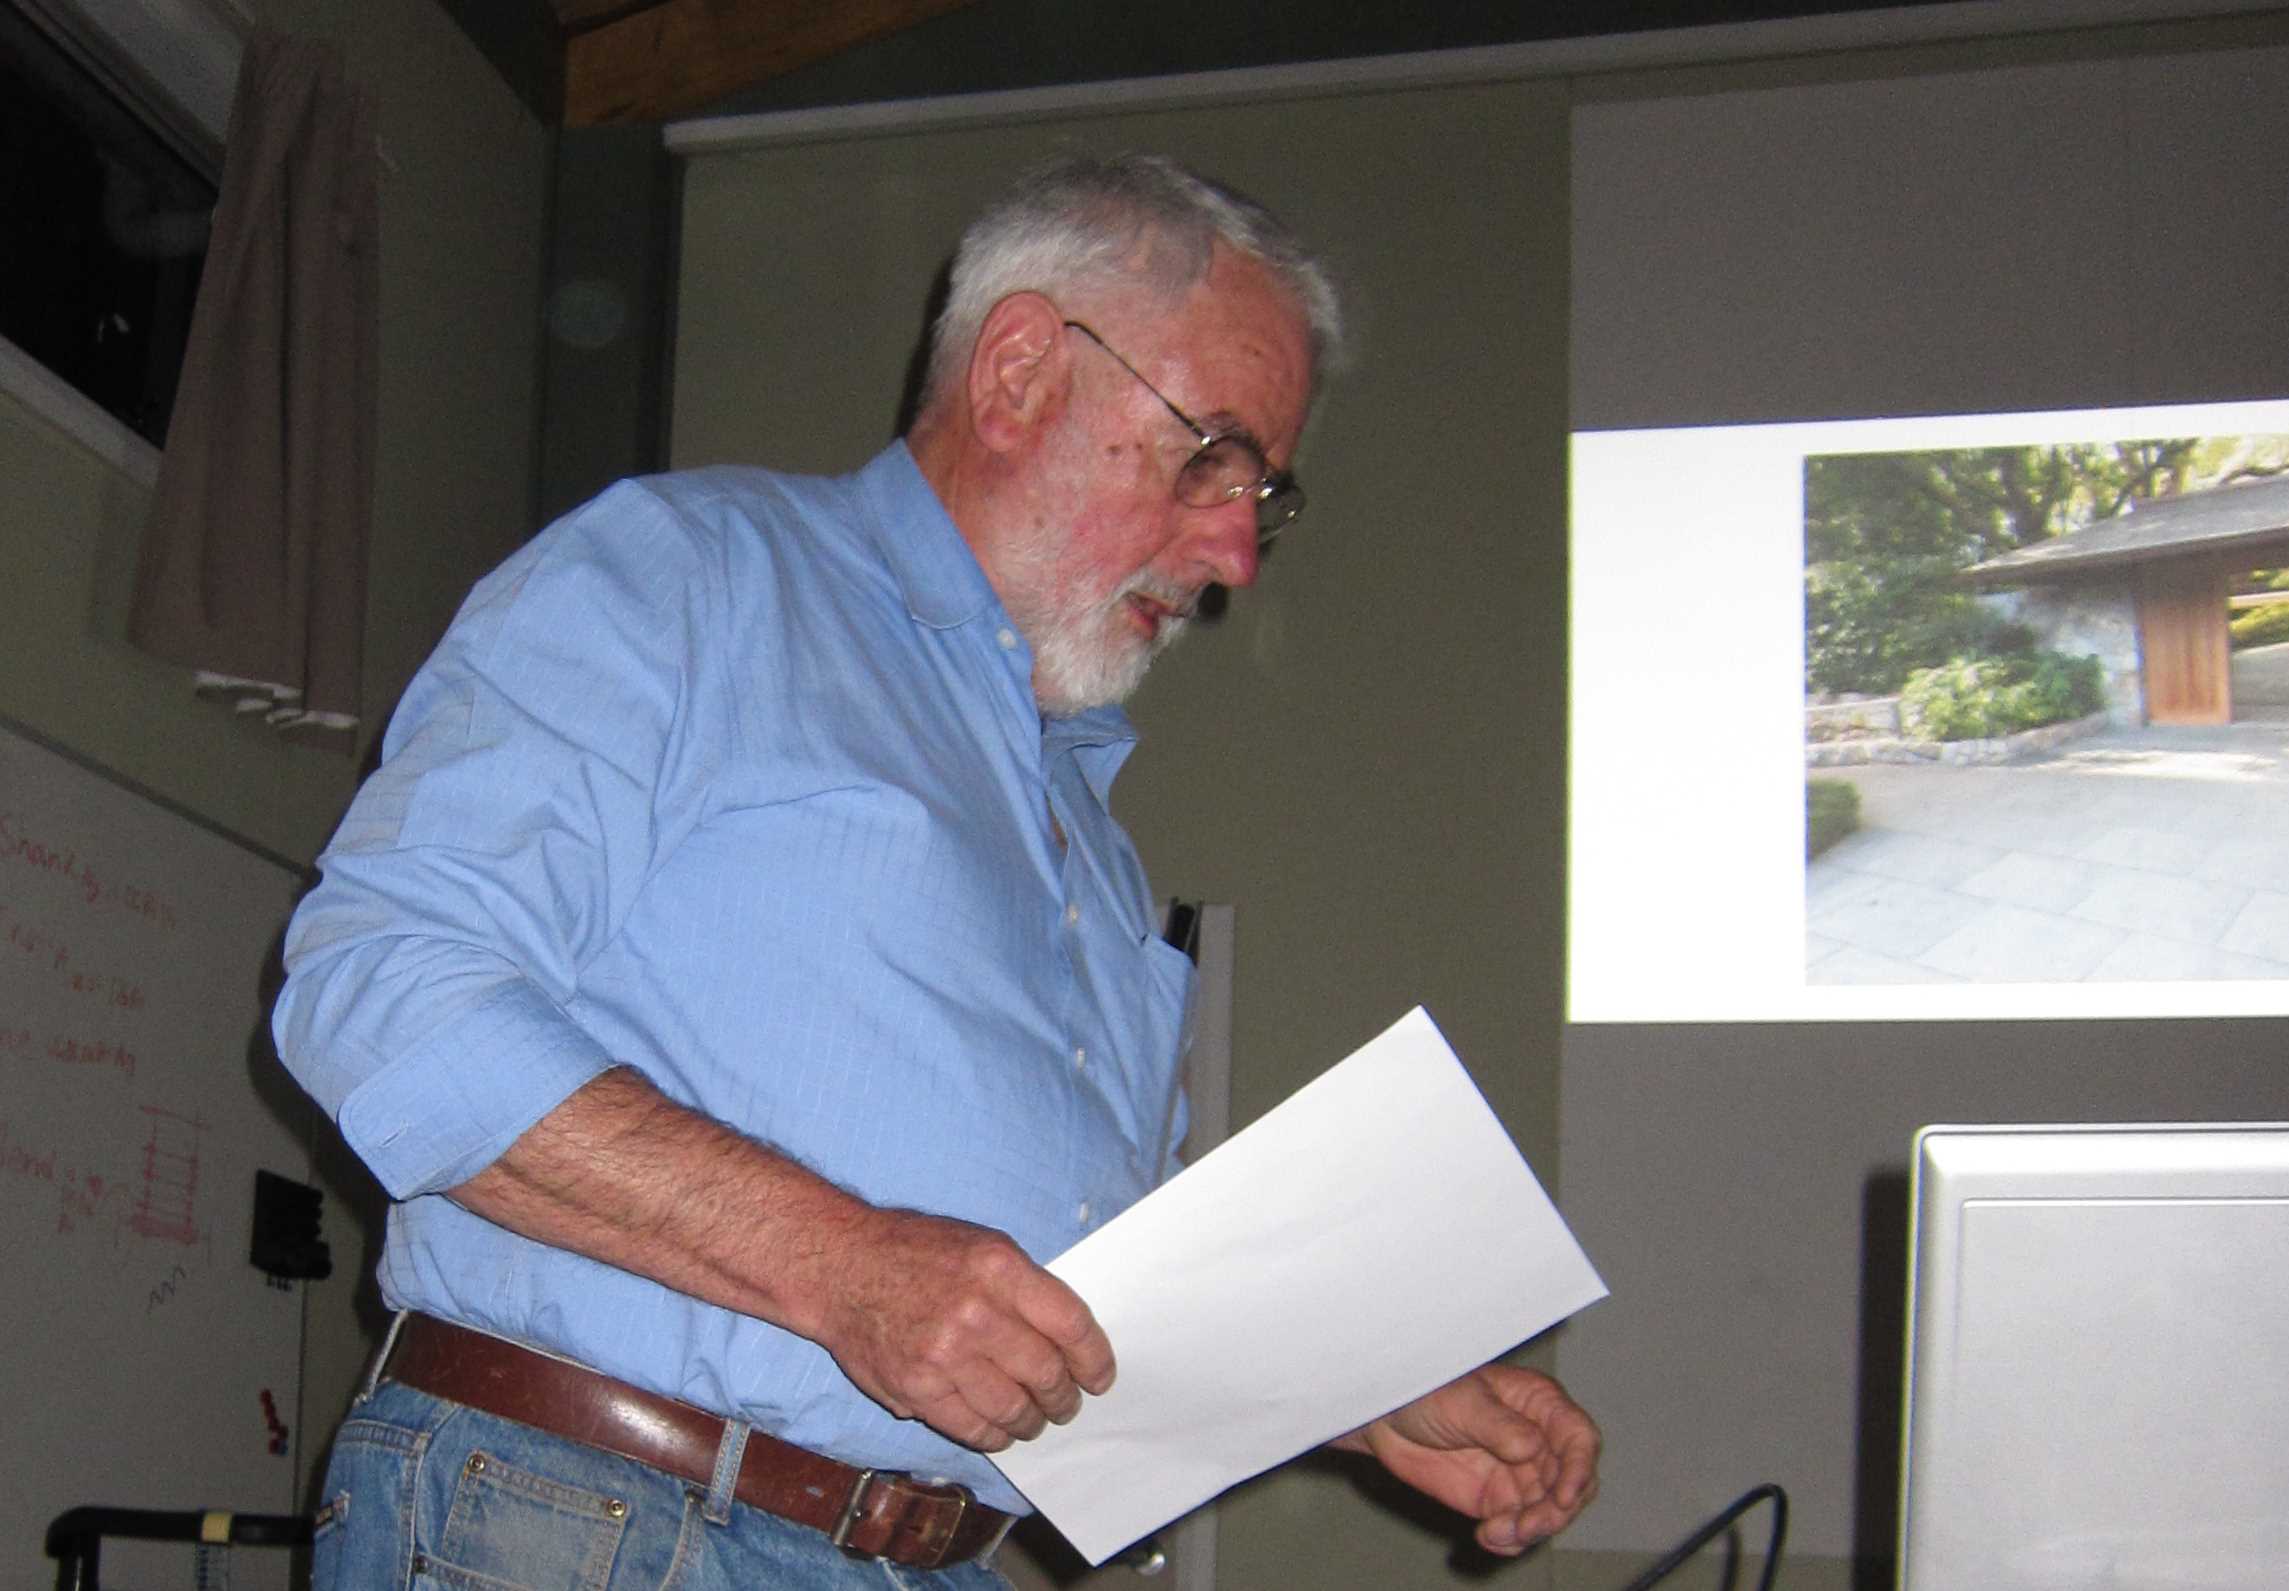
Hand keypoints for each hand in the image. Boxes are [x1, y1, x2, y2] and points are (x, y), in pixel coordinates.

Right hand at [811, 1206, 1115, 1452]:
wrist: (841, 1266)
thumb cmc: (915, 1251)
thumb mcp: (982, 1245)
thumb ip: (1026, 1288)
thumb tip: (1066, 1341)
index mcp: (1000, 1268)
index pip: (1072, 1325)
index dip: (1095, 1359)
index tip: (1101, 1377)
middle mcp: (977, 1312)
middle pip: (1046, 1372)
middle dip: (1064, 1396)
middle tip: (1066, 1403)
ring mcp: (945, 1354)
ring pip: (1014, 1408)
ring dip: (1032, 1420)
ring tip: (1034, 1419)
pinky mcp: (917, 1388)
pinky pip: (972, 1428)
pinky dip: (995, 1435)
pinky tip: (1000, 1429)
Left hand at [1339, 1365, 1599, 1554]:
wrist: (1385, 1419)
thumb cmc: (1426, 1391)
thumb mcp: (1462, 1400)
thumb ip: (1498, 1424)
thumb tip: (1532, 1447)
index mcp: (1539, 1404)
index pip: (1579, 1438)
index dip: (1579, 1469)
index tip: (1563, 1497)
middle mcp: (1539, 1441)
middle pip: (1573, 1483)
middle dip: (1556, 1510)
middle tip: (1526, 1526)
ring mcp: (1522, 1474)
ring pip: (1550, 1513)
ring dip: (1532, 1530)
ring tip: (1496, 1532)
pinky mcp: (1499, 1501)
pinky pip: (1520, 1530)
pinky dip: (1511, 1541)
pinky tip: (1487, 1537)